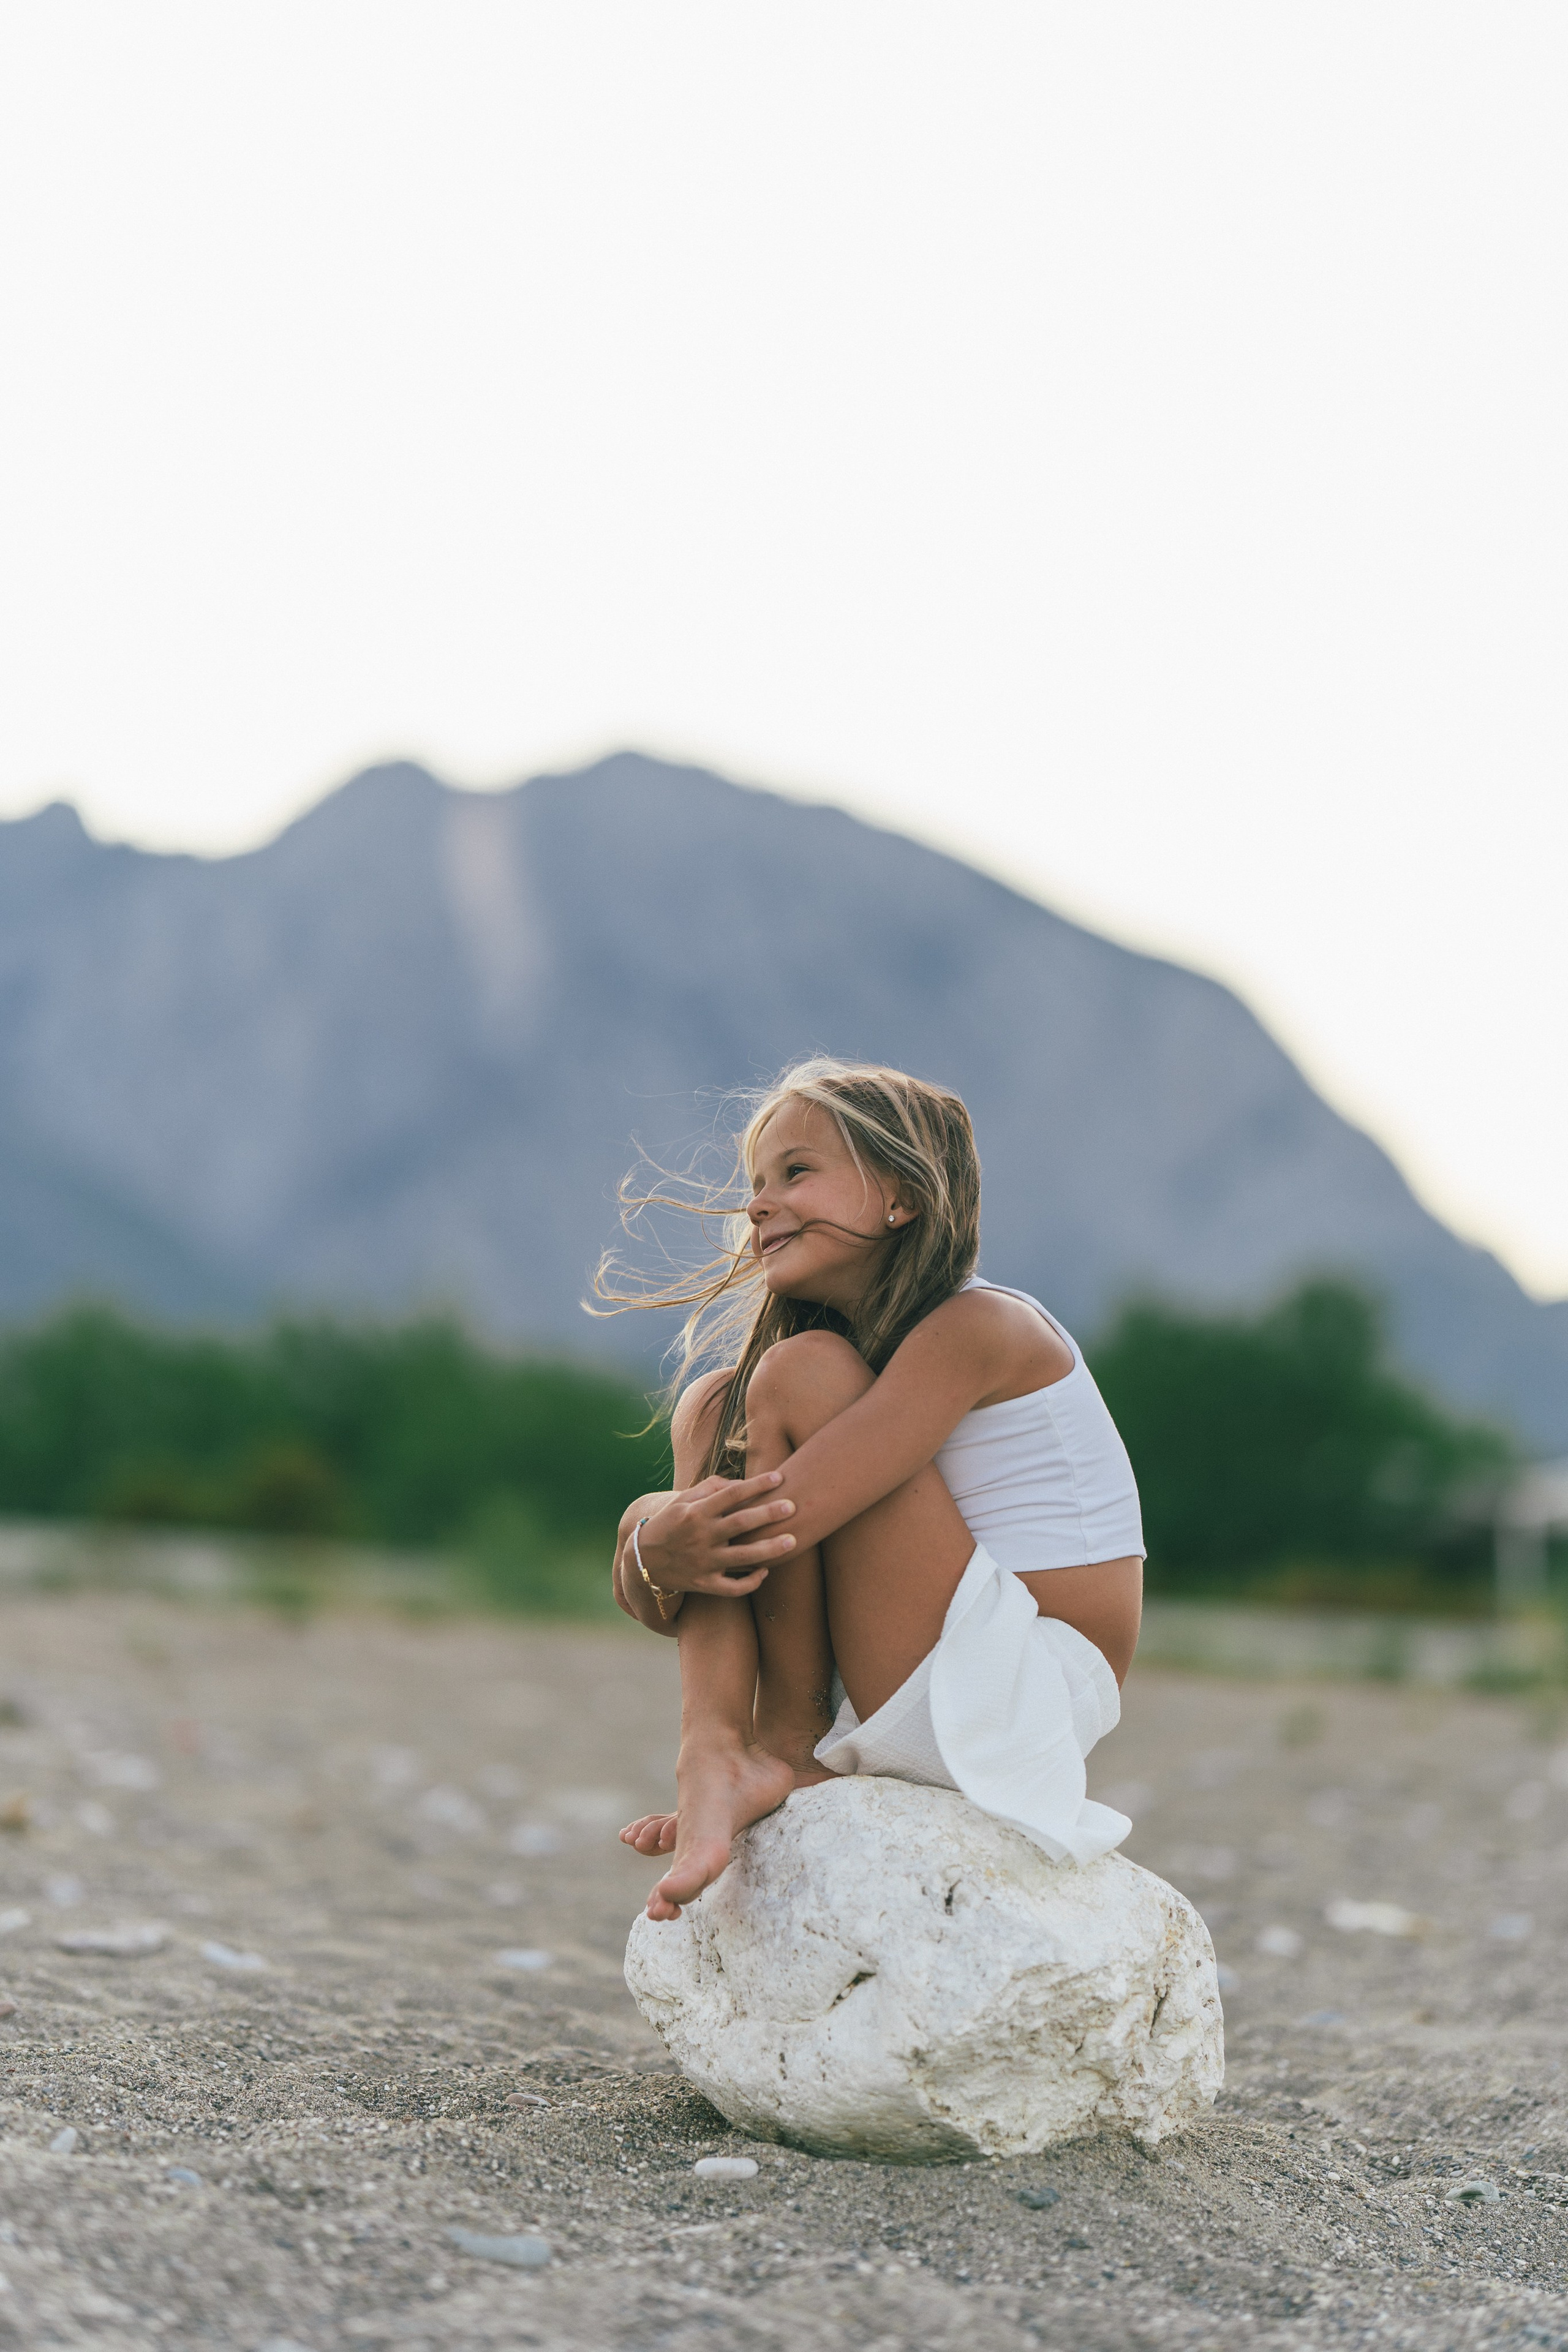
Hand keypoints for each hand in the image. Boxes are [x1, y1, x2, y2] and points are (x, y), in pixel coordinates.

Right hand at [636, 1472, 796, 1597]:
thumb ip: (710, 1488)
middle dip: (769, 1514)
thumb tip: (740, 1482)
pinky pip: (733, 1587)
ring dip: (770, 1549)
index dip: (756, 1485)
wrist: (643, 1561)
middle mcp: (701, 1536)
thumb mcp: (682, 1500)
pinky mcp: (704, 1584)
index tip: (779, 1478)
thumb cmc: (669, 1523)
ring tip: (792, 1540)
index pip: (731, 1494)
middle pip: (741, 1523)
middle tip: (793, 1506)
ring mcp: (704, 1562)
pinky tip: (766, 1571)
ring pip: (743, 1557)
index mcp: (696, 1512)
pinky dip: (751, 1582)